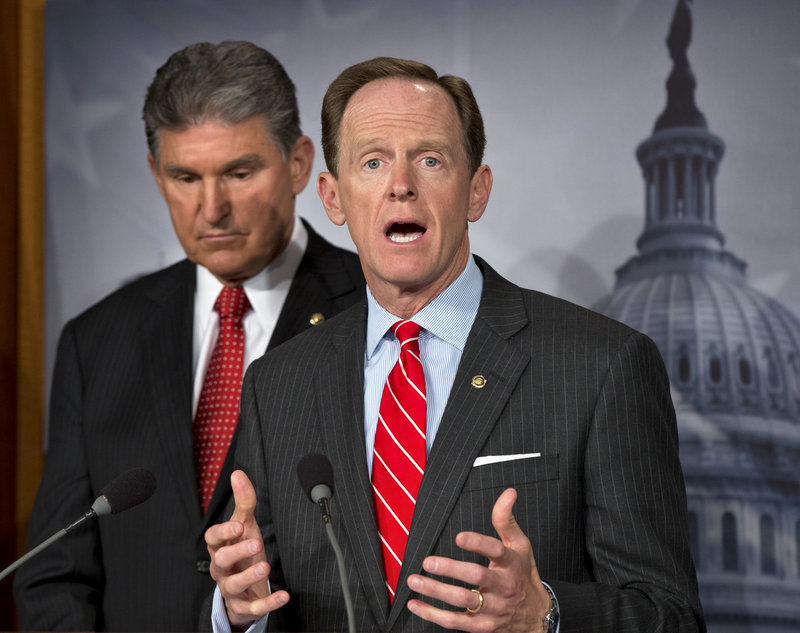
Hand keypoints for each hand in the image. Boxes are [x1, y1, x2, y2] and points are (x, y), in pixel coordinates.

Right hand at [205, 470, 288, 628]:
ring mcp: (231, 588)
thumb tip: (238, 473)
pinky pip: (253, 608)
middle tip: (256, 542)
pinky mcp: (244, 606)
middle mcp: (221, 568)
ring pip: (233, 585)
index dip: (223, 532)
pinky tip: (284, 595)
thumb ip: (244, 501)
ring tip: (266, 566)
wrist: (243, 587)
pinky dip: (268, 603)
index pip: (212, 538)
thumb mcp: (245, 525)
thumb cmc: (242, 550)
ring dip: (248, 576)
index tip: (238, 525)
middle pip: (220, 561)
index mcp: (220, 546)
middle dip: (237, 552)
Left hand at [406, 488, 550, 631]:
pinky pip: (456, 622)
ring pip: (463, 601)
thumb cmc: (523, 574)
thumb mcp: (520, 545)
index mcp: (511, 563)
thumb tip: (508, 493)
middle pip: (477, 577)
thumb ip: (506, 519)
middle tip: (428, 562)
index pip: (496, 551)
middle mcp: (503, 586)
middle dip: (450, 569)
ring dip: (436, 591)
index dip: (478, 543)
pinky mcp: (482, 626)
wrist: (536, 616)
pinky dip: (433, 615)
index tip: (458, 537)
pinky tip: (416, 605)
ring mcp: (492, 609)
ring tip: (415, 580)